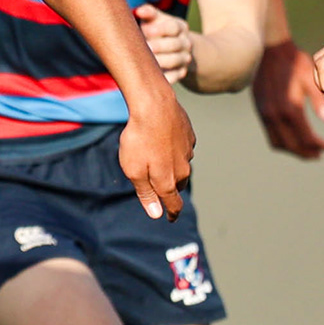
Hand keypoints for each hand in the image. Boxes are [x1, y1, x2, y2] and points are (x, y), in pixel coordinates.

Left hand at [117, 95, 194, 220]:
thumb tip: (156, 214)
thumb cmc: (139, 139)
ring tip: (158, 163)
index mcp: (168, 181)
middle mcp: (183, 169)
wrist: (155, 106)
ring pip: (181, 166)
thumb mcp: (134, 170)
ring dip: (172, 168)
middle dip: (170, 190)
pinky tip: (164, 142)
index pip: (173, 204)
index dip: (172, 213)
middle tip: (160, 190)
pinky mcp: (189, 136)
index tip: (170, 218)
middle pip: (177, 186)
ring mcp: (188, 151)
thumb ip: (146, 193)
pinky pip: (182, 149)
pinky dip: (174, 150)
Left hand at [134, 3, 193, 83]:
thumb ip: (149, 14)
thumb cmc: (158, 31)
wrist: (176, 49)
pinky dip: (165, 78)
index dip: (160, 28)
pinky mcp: (180, 73)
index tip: (146, 29)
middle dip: (160, 46)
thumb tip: (139, 10)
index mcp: (180, 27)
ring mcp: (184, 59)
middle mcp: (185, 43)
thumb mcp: (156, 20)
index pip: (173, 27)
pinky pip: (174, 77)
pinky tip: (152, 77)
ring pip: (175, 61)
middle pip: (175, 44)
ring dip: (161, 61)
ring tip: (146, 62)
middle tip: (146, 47)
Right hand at [252, 38, 323, 159]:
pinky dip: (283, 141)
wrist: (270, 50)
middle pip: (291, 145)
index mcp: (290, 108)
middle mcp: (274, 115)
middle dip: (306, 153)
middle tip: (319, 154)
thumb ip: (319, 100)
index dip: (318, 146)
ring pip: (278, 143)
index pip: (305, 138)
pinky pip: (270, 133)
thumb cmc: (295, 62)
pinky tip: (293, 136)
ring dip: (293, 149)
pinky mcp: (260, 110)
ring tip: (307, 150)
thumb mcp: (312, 78)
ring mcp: (265, 114)